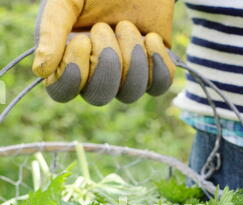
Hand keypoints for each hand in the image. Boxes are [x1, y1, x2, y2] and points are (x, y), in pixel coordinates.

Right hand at [33, 0, 175, 104]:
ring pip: (130, 93)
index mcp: (67, 59)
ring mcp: (125, 75)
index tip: (81, 41)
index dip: (72, 77)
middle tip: (104, 27)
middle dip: (106, 62)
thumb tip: (41, 71)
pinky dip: (157, 62)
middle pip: (99, 97)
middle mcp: (95, 75)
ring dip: (132, 57)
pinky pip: (158, 85)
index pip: (63, 92)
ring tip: (128, 25)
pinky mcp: (152, 69)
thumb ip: (51, 29)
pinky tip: (150, 37)